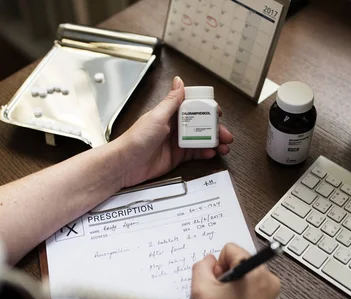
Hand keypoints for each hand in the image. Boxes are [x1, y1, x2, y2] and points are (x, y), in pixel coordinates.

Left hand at [114, 76, 233, 187]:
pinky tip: (212, 153)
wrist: (125, 164)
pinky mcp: (177, 156)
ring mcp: (176, 142)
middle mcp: (174, 126)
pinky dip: (206, 153)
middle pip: (201, 125)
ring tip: (223, 146)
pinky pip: (196, 153)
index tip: (218, 112)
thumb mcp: (157, 116)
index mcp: (169, 113)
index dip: (207, 109)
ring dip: (214, 142)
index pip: (193, 107)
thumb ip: (171, 101)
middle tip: (225, 134)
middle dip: (216, 129)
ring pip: (201, 139)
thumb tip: (179, 82)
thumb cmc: (135, 140)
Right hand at [191, 243, 280, 298]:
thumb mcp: (200, 290)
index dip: (217, 267)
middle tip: (218, 298)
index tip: (216, 286)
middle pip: (237, 260)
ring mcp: (270, 292)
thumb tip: (209, 260)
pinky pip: (246, 286)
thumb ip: (201, 266)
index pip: (230, 249)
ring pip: (240, 274)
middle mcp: (268, 279)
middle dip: (223, 276)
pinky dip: (235, 294)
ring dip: (228, 286)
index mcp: (256, 273)